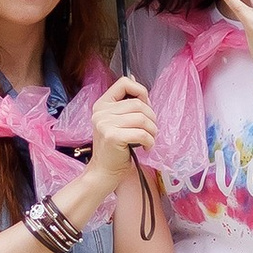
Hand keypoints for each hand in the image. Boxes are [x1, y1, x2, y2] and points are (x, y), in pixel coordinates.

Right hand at [82, 74, 159, 205]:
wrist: (103, 172)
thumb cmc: (115, 149)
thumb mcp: (117, 122)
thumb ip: (126, 105)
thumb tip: (136, 79)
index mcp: (102, 104)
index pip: (124, 82)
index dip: (140, 91)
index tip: (145, 107)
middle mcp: (100, 112)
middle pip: (138, 103)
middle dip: (151, 117)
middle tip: (150, 131)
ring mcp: (104, 123)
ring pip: (142, 118)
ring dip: (152, 130)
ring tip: (149, 140)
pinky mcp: (112, 136)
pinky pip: (142, 133)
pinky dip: (149, 141)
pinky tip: (146, 147)